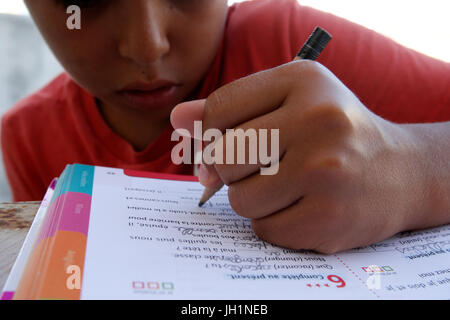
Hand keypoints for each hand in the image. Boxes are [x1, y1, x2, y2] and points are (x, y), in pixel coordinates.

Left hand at [171, 60, 430, 253]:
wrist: (398, 172)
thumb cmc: (333, 131)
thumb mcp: (289, 99)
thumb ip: (231, 106)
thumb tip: (178, 118)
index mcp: (304, 81)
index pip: (218, 110)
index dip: (212, 132)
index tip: (226, 141)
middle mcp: (319, 122)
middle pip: (224, 158)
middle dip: (231, 168)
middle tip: (261, 164)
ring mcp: (326, 174)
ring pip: (240, 199)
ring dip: (253, 197)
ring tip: (287, 185)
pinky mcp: (328, 220)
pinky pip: (263, 228)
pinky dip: (273, 221)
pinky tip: (301, 207)